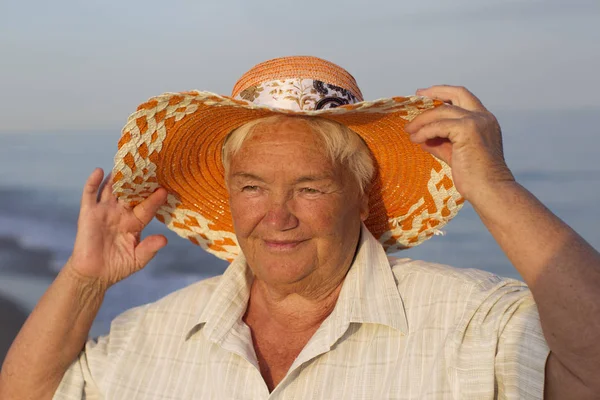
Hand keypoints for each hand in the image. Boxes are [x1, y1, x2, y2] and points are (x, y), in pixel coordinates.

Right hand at [65, 168, 167, 287]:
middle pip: (130, 192)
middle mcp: (121, 213)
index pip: (147, 207)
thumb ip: (149, 248)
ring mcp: (104, 211)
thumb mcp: (138, 259)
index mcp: (135, 223)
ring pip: (112, 189)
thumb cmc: (118, 267)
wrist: (94, 274)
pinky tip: (100, 171)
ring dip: (117, 176)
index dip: (154, 199)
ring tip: (125, 162)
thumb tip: (164, 240)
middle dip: (138, 180)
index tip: (164, 190)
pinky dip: (93, 181)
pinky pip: (90, 194)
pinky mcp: (88, 213)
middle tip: (147, 165)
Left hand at [405, 85, 514, 200]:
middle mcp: (484, 117)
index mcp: (485, 121)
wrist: (490, 191)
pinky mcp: (468, 130)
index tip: (427, 94)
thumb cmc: (475, 178)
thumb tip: (422, 140)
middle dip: (435, 92)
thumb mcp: (455, 155)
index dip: (445, 93)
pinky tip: (415, 139)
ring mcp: (477, 122)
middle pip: (457, 93)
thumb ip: (441, 144)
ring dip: (423, 119)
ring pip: (443, 110)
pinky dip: (424, 131)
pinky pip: (438, 126)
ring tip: (409, 130)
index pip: (465, 98)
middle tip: (417, 96)